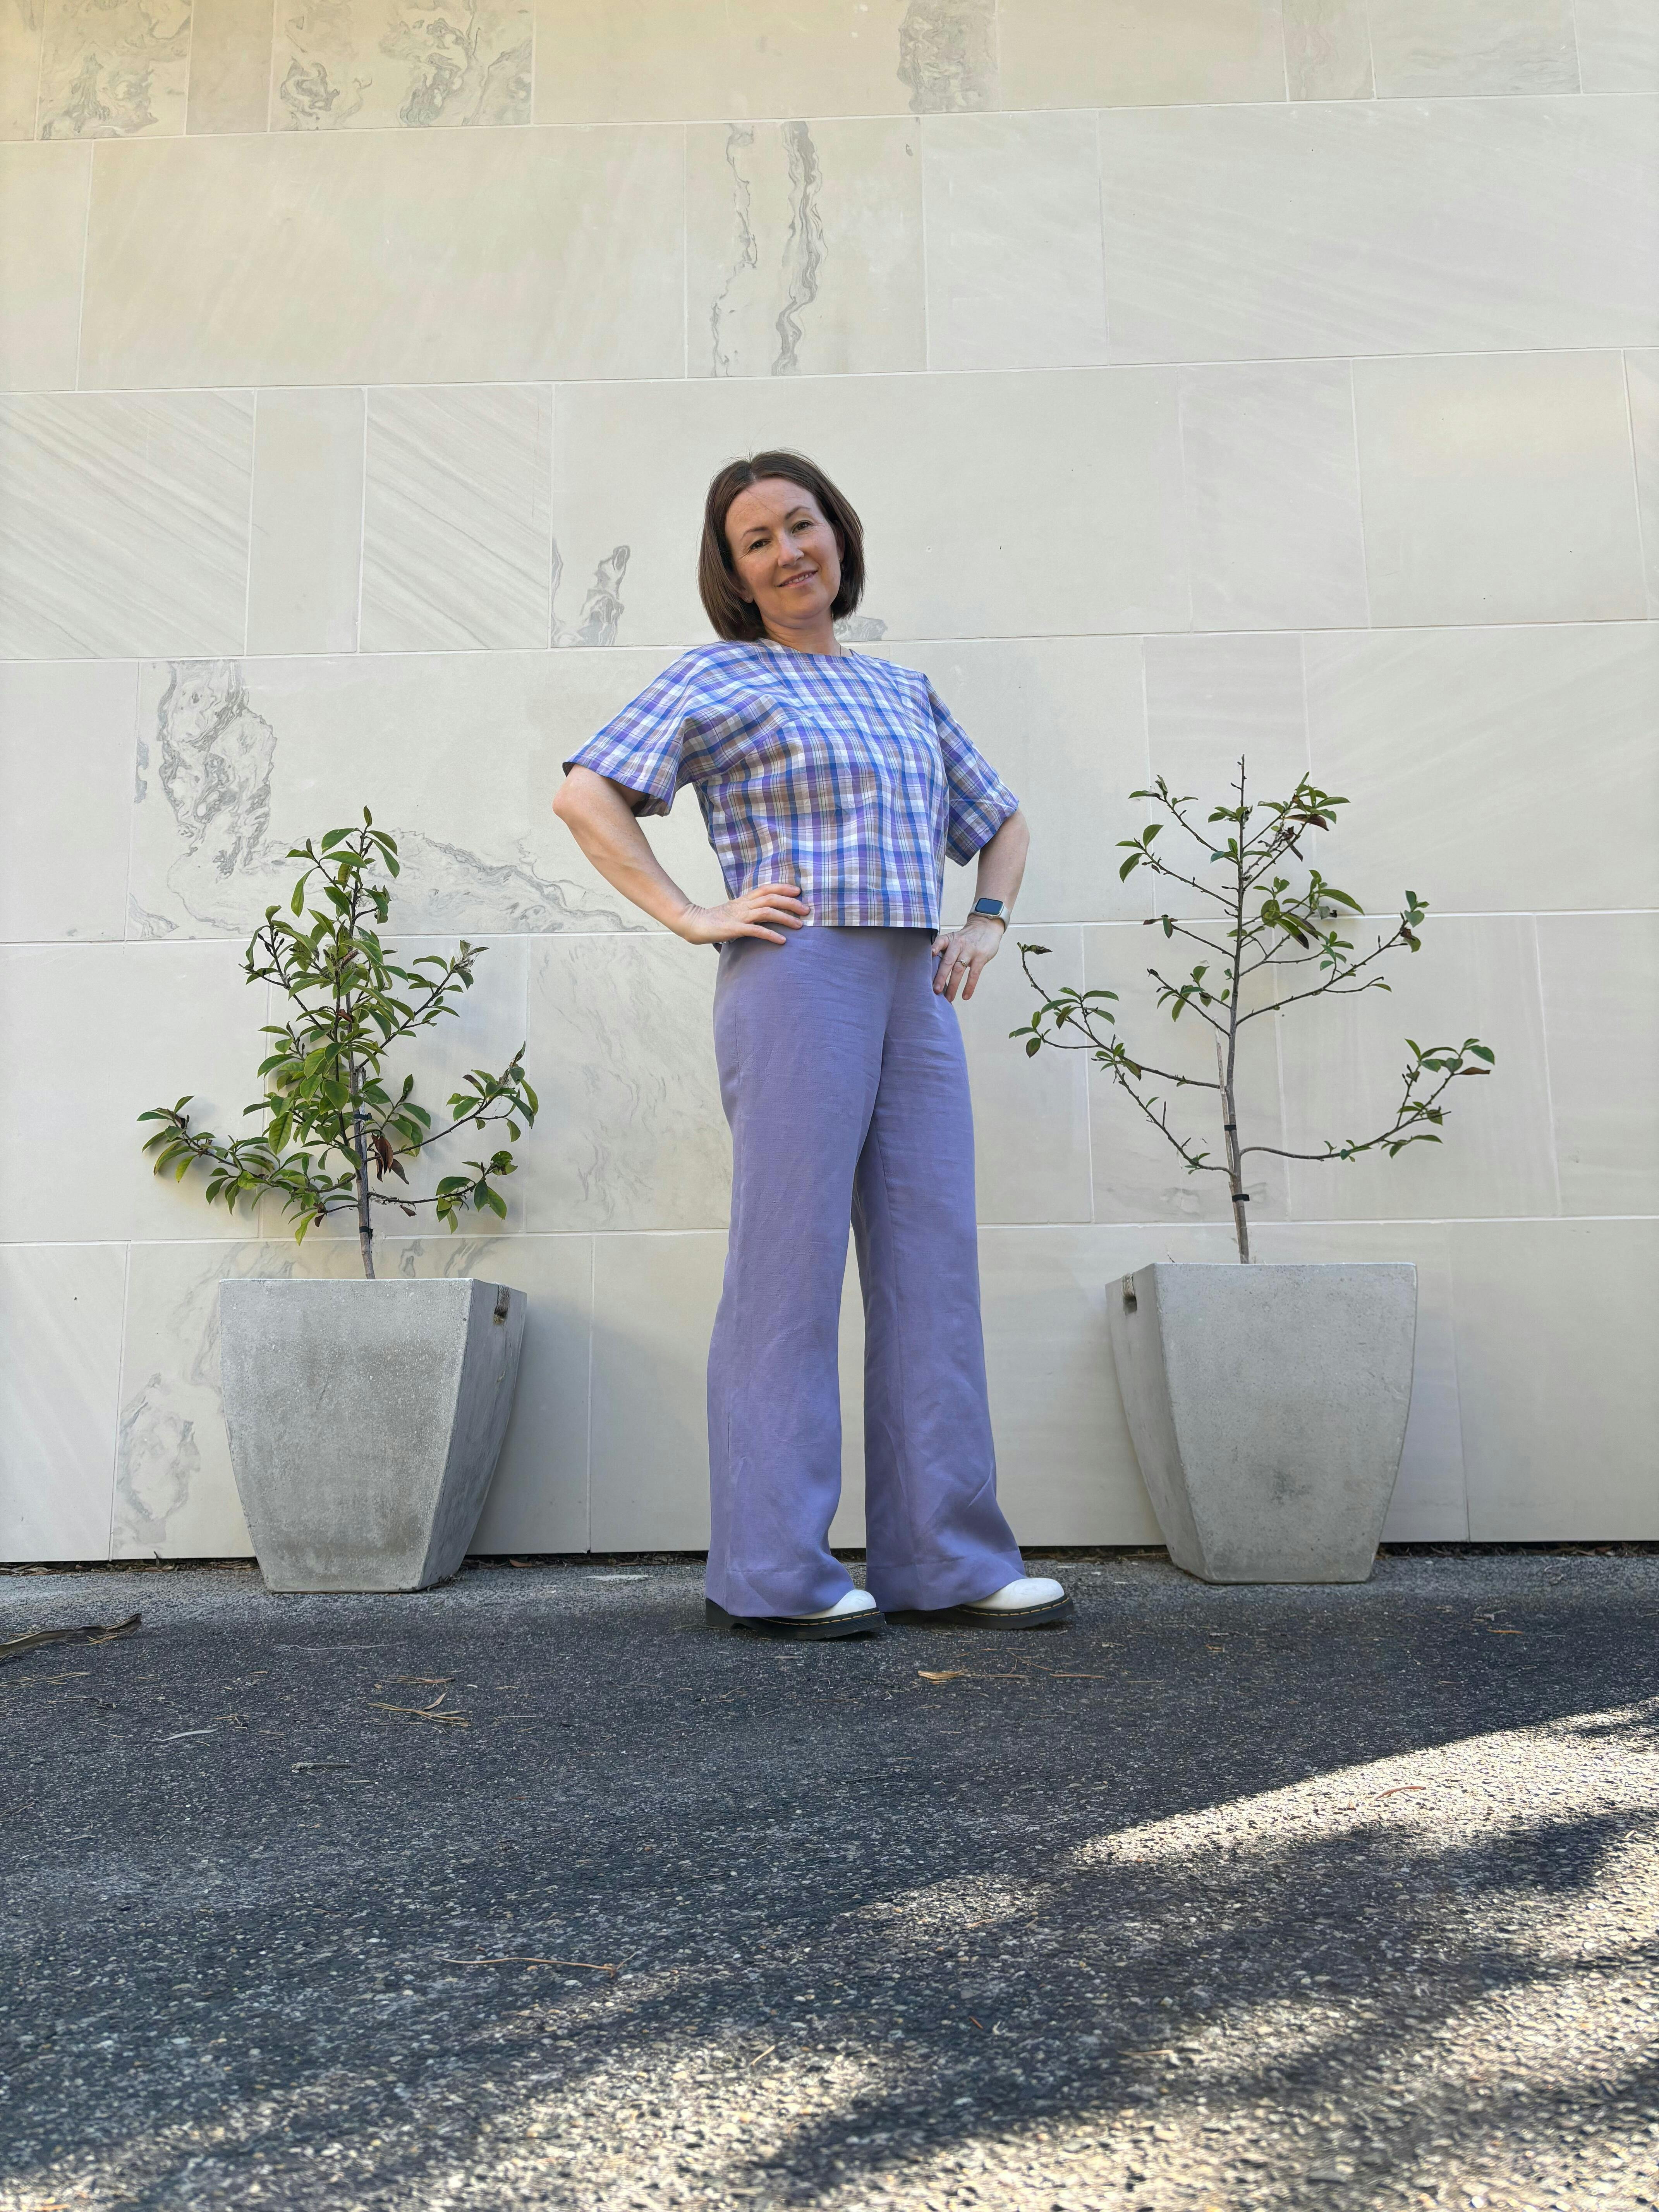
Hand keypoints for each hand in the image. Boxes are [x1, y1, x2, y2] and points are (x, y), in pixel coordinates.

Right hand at [675, 882, 809, 946]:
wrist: (694, 924)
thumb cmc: (714, 920)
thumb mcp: (734, 912)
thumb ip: (748, 911)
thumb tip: (764, 915)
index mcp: (744, 900)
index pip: (766, 889)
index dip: (783, 888)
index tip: (798, 891)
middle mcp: (744, 905)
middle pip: (771, 898)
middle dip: (791, 902)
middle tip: (807, 909)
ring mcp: (739, 916)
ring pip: (767, 912)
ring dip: (786, 918)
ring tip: (800, 925)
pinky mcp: (735, 929)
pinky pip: (757, 930)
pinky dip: (771, 935)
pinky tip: (782, 940)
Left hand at [931, 913, 1005, 1001]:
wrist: (986, 927)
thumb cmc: (967, 937)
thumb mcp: (954, 938)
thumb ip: (944, 951)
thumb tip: (931, 970)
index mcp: (950, 939)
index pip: (940, 942)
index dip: (934, 948)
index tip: (930, 955)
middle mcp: (958, 944)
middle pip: (948, 961)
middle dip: (941, 977)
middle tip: (935, 990)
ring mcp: (970, 950)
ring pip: (959, 969)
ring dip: (953, 985)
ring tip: (948, 998)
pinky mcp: (980, 957)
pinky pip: (974, 974)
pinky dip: (969, 986)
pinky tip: (965, 996)